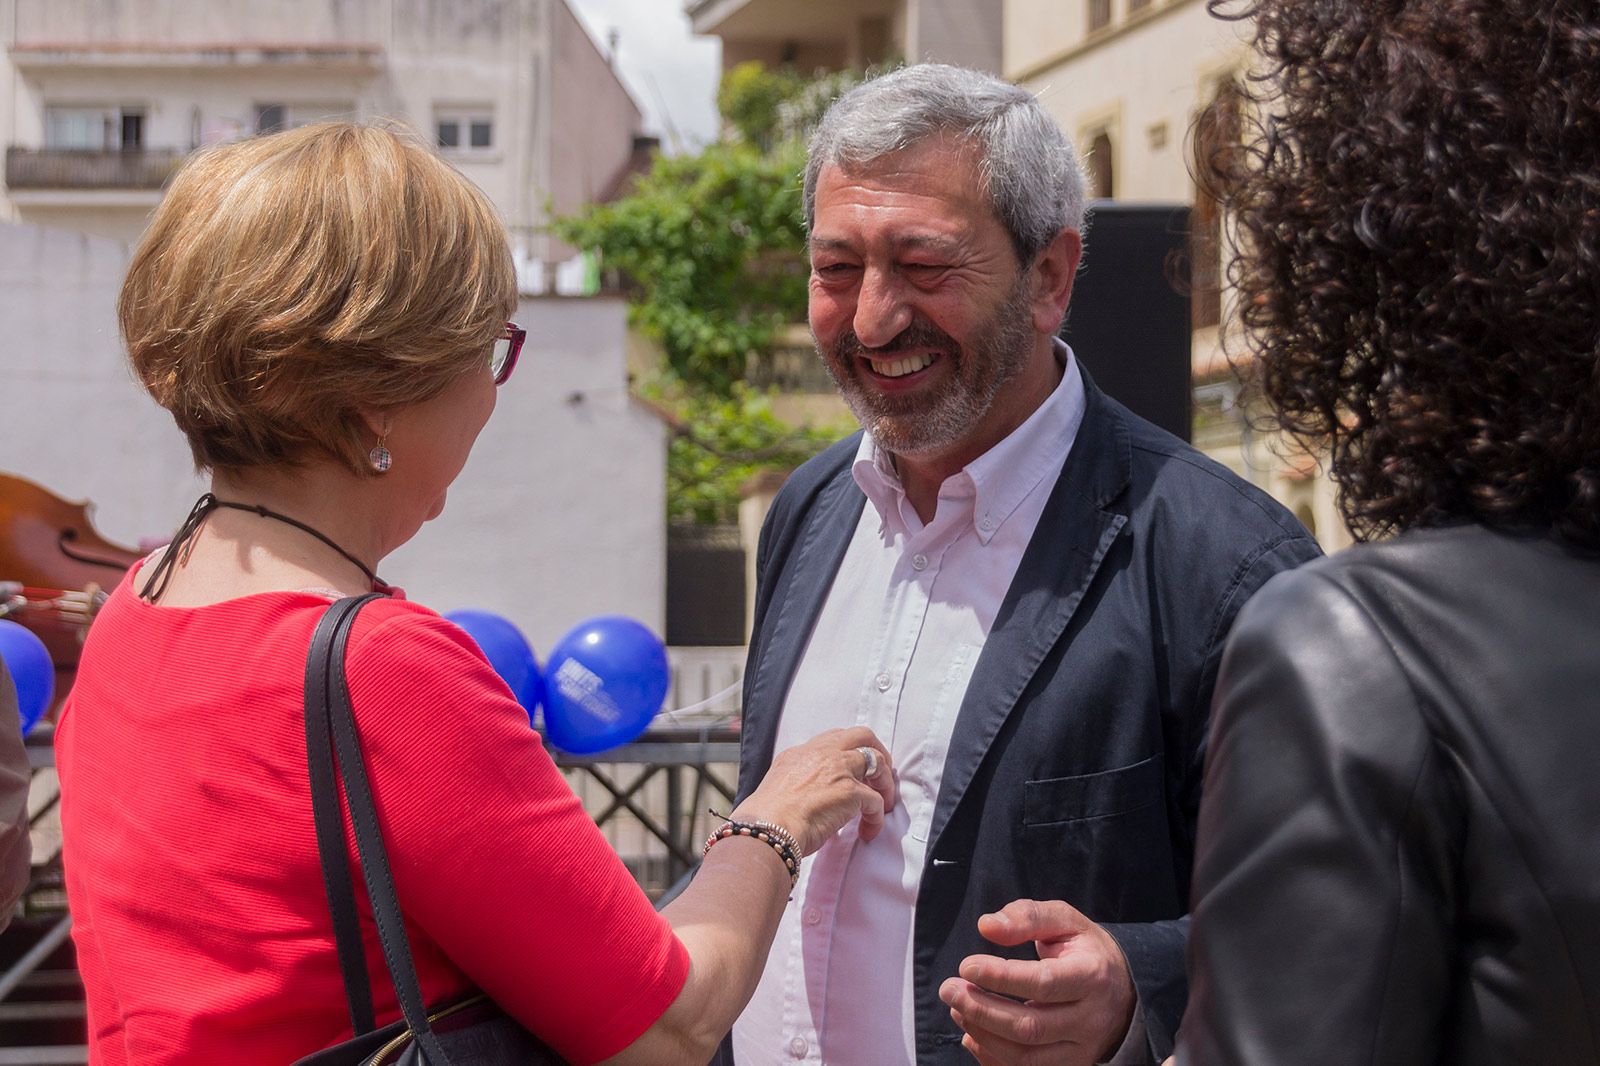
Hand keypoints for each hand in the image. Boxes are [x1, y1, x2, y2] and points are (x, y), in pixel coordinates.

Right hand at [734, 727, 894, 854]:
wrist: (767, 827)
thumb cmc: (767, 817)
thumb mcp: (778, 784)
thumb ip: (796, 780)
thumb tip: (808, 796)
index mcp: (801, 752)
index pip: (834, 739)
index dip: (849, 751)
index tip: (855, 767)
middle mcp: (821, 753)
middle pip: (862, 736)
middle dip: (878, 750)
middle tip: (881, 773)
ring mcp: (838, 769)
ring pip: (878, 762)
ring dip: (885, 783)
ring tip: (883, 802)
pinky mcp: (851, 791)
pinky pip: (876, 800)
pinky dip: (877, 818)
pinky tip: (869, 831)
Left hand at [939, 899, 1136, 1065]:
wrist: (1124, 989)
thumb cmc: (1086, 950)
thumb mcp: (1064, 920)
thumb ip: (1027, 917)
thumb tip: (987, 926)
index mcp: (1092, 976)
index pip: (1044, 983)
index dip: (1001, 977)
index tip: (967, 965)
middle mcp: (1091, 1018)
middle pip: (1031, 1026)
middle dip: (982, 1009)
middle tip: (949, 989)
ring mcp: (1083, 1048)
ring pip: (1027, 1056)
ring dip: (984, 1034)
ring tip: (958, 1008)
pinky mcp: (1072, 1065)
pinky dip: (994, 1057)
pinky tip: (972, 1035)